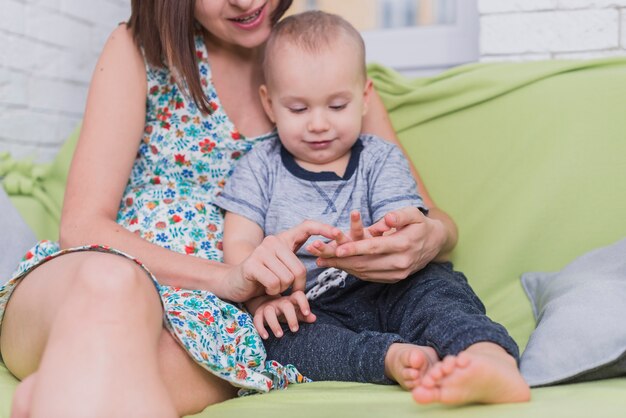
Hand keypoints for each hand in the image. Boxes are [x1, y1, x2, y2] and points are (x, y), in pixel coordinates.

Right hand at [226, 220, 335, 301]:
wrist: (233, 284)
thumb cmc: (263, 279)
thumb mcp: (283, 270)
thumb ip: (298, 266)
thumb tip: (321, 264)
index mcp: (283, 240)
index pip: (306, 226)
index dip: (323, 228)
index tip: (338, 233)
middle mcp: (272, 241)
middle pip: (299, 269)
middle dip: (296, 286)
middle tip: (286, 289)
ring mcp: (261, 251)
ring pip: (287, 278)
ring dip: (281, 289)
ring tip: (270, 285)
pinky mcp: (252, 264)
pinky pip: (275, 283)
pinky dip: (272, 291)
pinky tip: (263, 287)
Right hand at [252, 291, 316, 338]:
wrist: (264, 305)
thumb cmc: (284, 311)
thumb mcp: (295, 312)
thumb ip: (304, 315)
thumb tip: (314, 318)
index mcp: (290, 300)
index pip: (298, 295)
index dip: (303, 303)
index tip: (307, 313)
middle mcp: (279, 302)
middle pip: (286, 305)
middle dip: (291, 317)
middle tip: (295, 330)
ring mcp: (268, 307)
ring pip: (269, 312)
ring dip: (275, 324)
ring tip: (280, 335)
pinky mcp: (258, 314)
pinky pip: (257, 320)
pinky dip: (261, 328)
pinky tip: (266, 337)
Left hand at [313, 207, 446, 282]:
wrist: (435, 243)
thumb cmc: (420, 224)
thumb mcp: (413, 214)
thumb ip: (400, 216)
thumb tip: (387, 219)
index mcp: (404, 245)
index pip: (375, 248)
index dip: (355, 249)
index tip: (337, 249)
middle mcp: (400, 263)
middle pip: (365, 263)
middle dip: (340, 260)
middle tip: (319, 255)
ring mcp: (397, 273)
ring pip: (365, 272)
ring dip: (341, 267)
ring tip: (322, 260)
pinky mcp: (394, 278)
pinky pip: (369, 276)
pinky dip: (352, 271)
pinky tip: (337, 265)